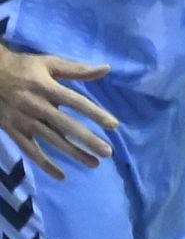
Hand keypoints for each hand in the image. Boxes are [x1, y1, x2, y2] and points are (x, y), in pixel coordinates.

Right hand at [0, 46, 117, 182]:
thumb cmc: (25, 68)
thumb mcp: (51, 63)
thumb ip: (78, 69)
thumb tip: (106, 69)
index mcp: (49, 88)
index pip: (77, 103)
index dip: (96, 114)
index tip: (114, 125)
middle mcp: (38, 108)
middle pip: (67, 126)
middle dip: (88, 140)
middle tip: (108, 152)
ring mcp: (26, 123)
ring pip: (53, 142)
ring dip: (74, 154)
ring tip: (94, 163)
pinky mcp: (15, 133)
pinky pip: (32, 152)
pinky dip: (46, 165)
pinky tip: (61, 175)